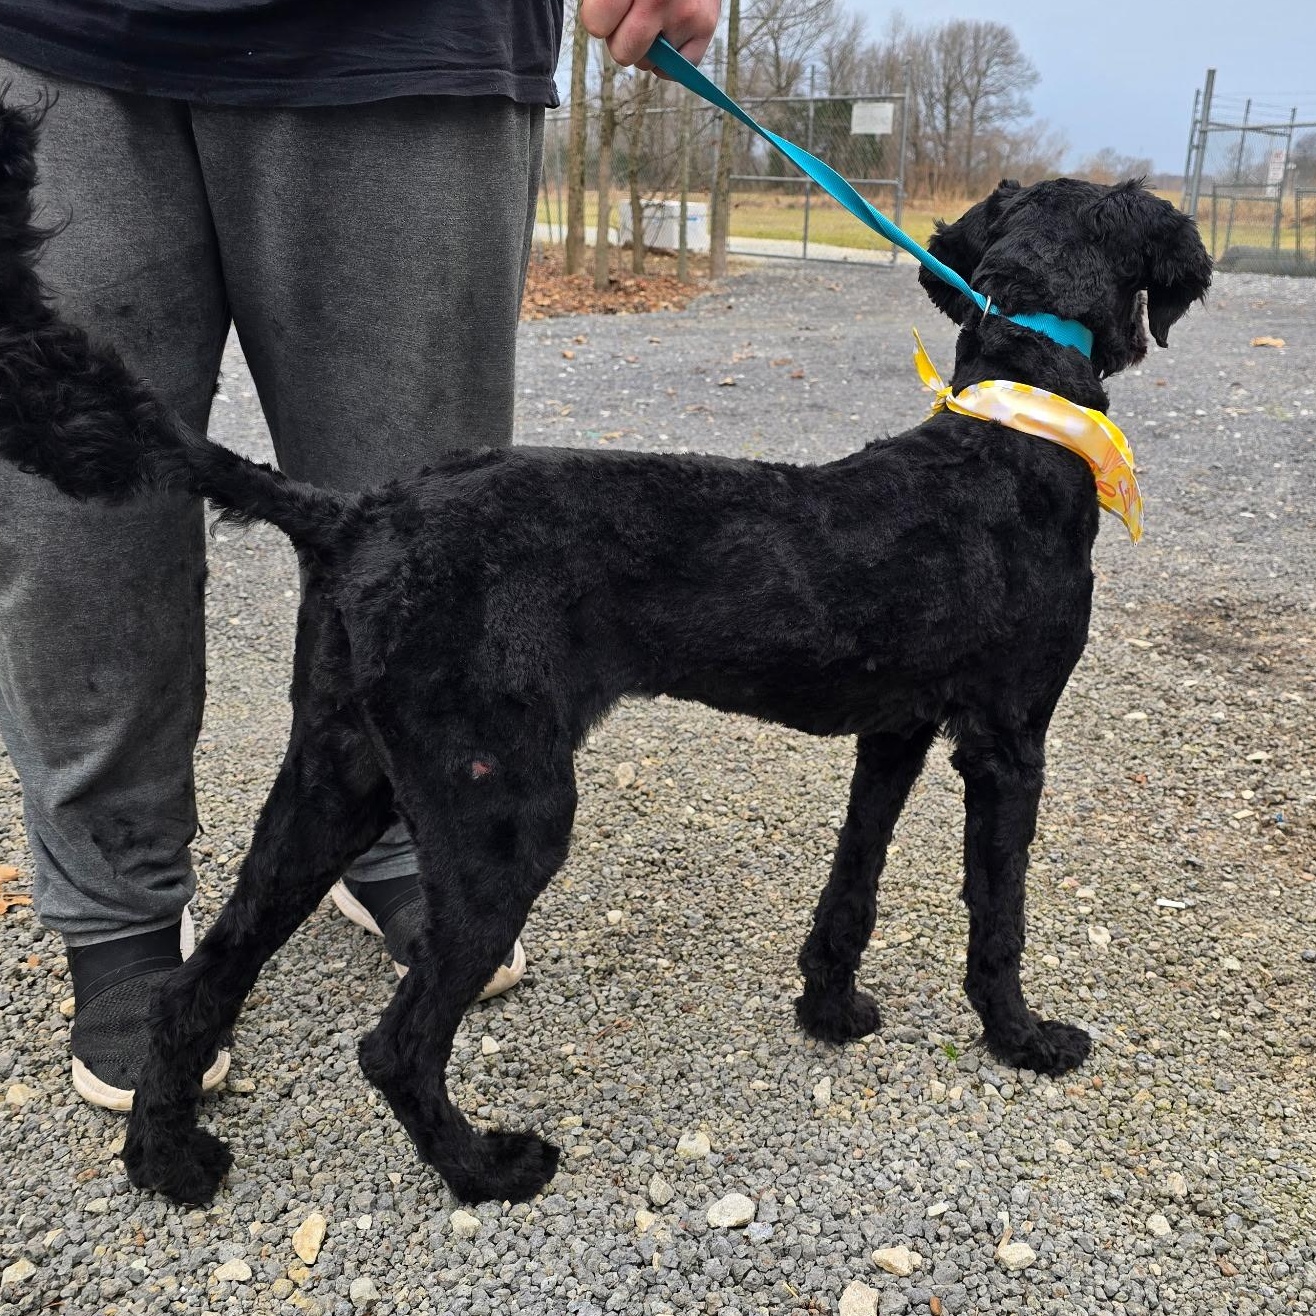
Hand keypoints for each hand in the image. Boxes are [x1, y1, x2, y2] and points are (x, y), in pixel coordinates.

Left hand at [579, 0, 720, 70]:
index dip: (599, 20)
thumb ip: (606, 0)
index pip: (597, 24)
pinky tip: (672, 30)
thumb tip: (601, 26)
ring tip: (658, 13)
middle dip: (624, 39)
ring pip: (649, 62)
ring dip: (649, 46)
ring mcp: (684, 14)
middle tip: (635, 14)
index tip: (609, 9)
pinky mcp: (705, 26)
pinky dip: (672, 58)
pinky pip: (677, 67)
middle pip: (623, 52)